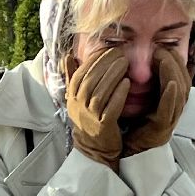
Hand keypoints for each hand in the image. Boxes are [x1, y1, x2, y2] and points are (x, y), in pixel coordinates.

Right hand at [65, 47, 128, 169]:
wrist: (94, 147)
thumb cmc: (88, 117)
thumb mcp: (77, 97)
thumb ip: (72, 76)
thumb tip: (67, 56)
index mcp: (72, 97)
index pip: (80, 74)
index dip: (93, 60)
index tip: (107, 49)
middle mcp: (79, 106)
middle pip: (90, 81)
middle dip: (105, 64)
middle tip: (119, 52)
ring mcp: (90, 117)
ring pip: (100, 93)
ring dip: (113, 75)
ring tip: (125, 62)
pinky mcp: (103, 127)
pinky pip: (111, 108)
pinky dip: (119, 94)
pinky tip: (127, 83)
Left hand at [123, 47, 190, 155]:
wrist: (124, 150)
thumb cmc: (130, 123)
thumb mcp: (139, 98)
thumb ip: (144, 81)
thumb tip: (140, 58)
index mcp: (170, 102)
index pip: (179, 77)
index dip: (174, 61)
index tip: (163, 47)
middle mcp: (173, 110)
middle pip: (183, 83)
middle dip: (175, 63)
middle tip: (163, 49)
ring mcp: (170, 120)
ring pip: (180, 94)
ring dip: (173, 73)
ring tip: (164, 58)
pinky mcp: (162, 129)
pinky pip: (170, 111)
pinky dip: (170, 96)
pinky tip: (168, 84)